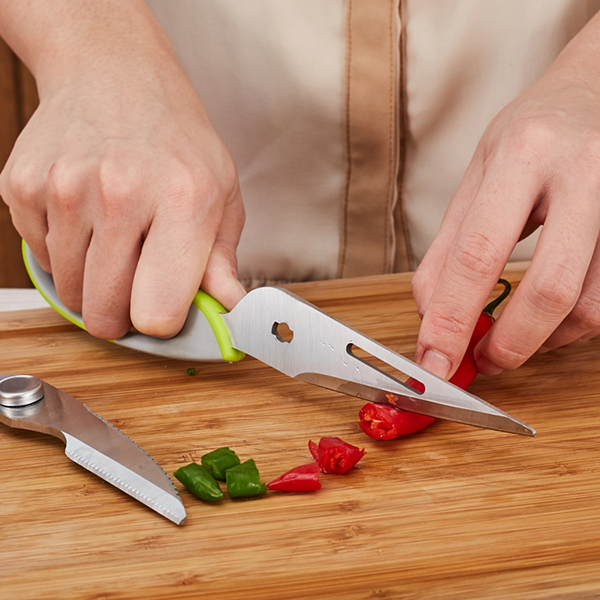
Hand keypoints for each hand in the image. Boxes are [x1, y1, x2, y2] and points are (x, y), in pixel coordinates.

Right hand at [0, 2, 245, 339]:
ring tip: (115, 241)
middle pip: (106, 312)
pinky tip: (87, 217)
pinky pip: (42, 259)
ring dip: (93, 283)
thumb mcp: (221, 193)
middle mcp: (120, 194)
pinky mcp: (23, 187)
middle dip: (123, 313)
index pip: (159, 310)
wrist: (112, 73)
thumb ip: (220, 259)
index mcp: (183, 200)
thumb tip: (228, 308)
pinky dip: (65, 253)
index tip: (165, 311)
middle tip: (137, 284)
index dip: (162, 323)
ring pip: (70, 292)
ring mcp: (65, 189)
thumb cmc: (175, 138)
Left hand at [411, 13, 599, 377]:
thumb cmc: (533, 134)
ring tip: (515, 335)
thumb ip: (449, 246)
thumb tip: (428, 314)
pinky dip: (572, 325)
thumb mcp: (478, 175)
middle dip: (510, 344)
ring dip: (544, 340)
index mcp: (523, 154)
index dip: (450, 319)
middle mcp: (583, 173)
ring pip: (591, 305)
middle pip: (549, 289)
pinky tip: (550, 316)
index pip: (477, 254)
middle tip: (483, 361)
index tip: (433, 361)